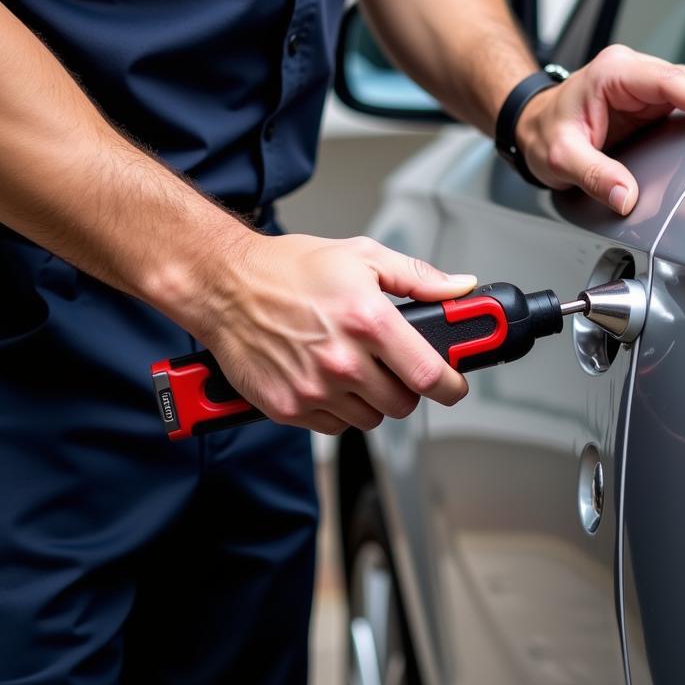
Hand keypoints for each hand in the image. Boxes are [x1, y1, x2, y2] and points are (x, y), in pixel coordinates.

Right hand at [199, 233, 475, 434]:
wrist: (225, 286)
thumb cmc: (288, 270)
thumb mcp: (362, 257)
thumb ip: (418, 277)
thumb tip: (459, 288)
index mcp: (368, 321)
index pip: (429, 375)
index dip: (451, 385)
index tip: (453, 383)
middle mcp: (343, 360)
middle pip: (403, 404)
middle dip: (406, 388)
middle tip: (392, 366)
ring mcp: (315, 389)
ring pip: (370, 419)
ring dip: (371, 401)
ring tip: (353, 367)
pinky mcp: (289, 408)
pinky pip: (334, 427)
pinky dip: (337, 410)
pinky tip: (325, 379)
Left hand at [515, 45, 684, 214]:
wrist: (531, 129)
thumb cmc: (542, 133)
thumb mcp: (561, 158)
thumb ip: (595, 176)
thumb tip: (626, 196)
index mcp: (611, 74)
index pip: (666, 80)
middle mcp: (629, 73)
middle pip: (683, 82)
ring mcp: (639, 87)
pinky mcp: (645, 104)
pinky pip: (677, 107)